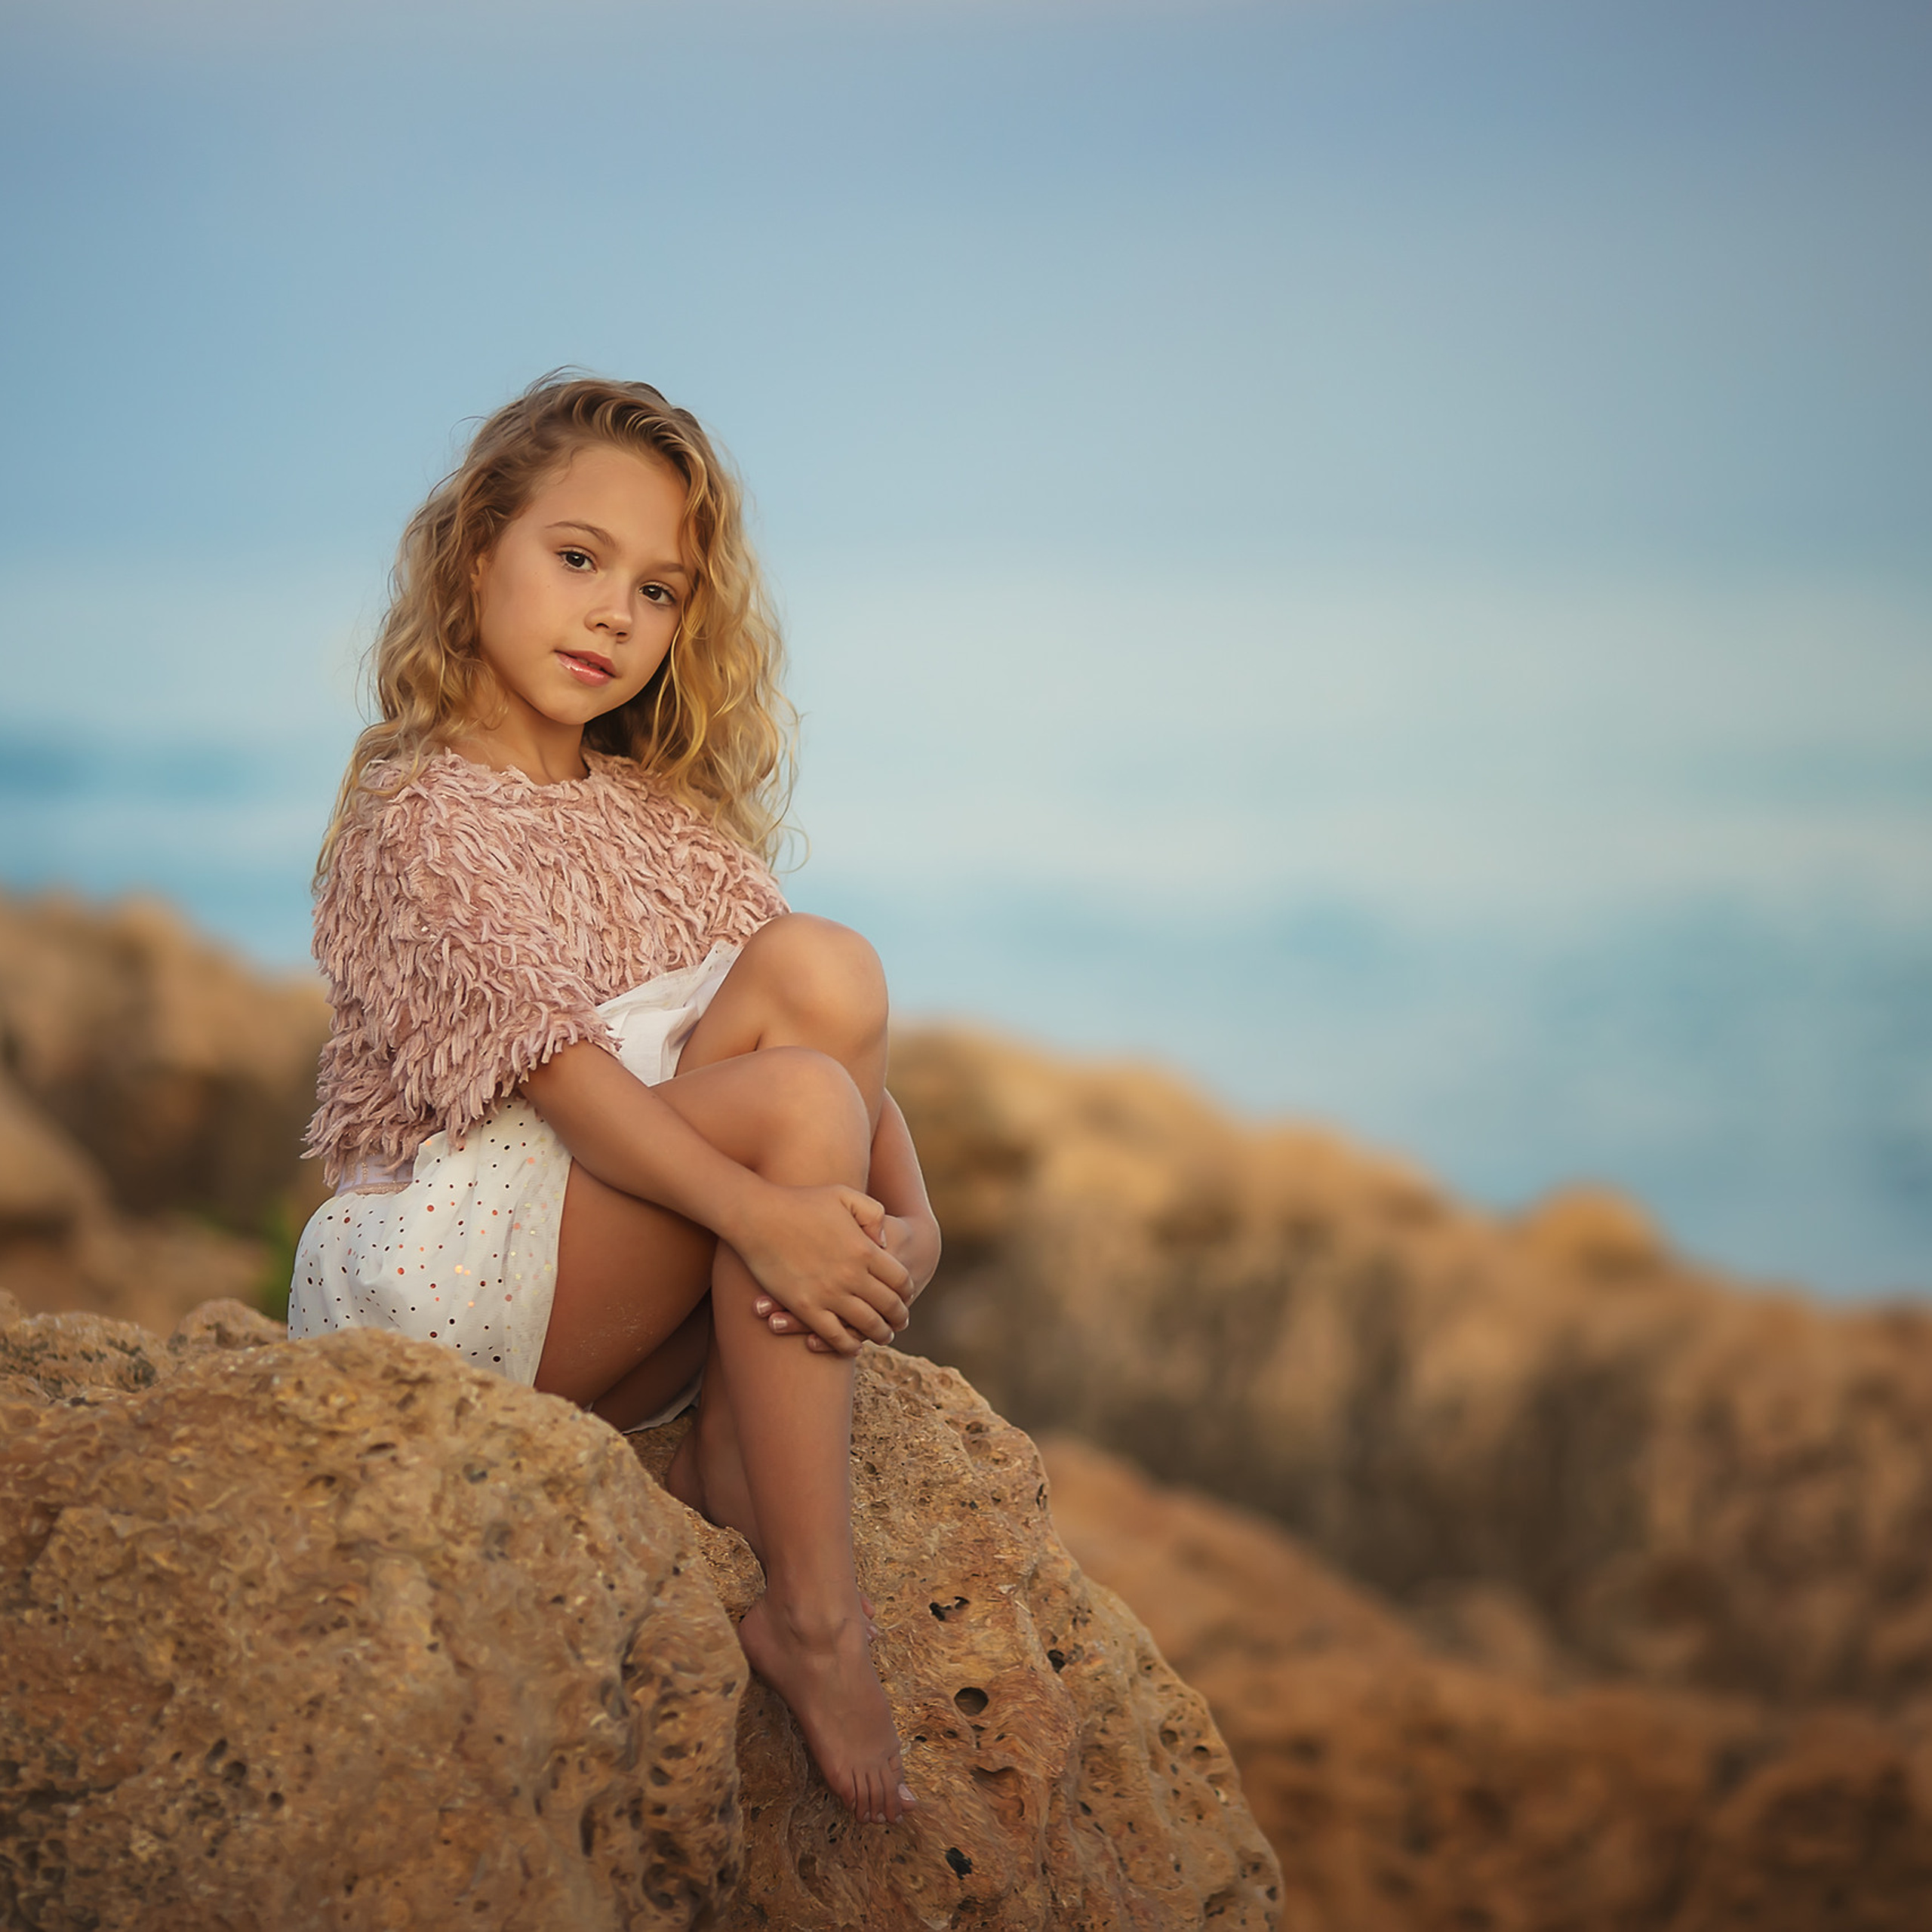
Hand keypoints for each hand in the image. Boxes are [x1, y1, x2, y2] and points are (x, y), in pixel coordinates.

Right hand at [733, 1181, 911, 1356]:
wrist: (758, 1216)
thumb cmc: (801, 1202)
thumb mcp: (846, 1195)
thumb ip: (874, 1215)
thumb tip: (885, 1244)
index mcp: (865, 1249)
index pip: (901, 1280)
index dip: (907, 1292)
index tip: (906, 1297)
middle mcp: (852, 1275)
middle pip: (889, 1306)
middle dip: (899, 1318)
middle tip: (900, 1323)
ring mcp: (829, 1294)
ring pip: (866, 1325)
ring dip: (880, 1335)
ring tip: (884, 1336)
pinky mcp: (806, 1309)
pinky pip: (835, 1337)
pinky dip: (849, 1346)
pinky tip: (854, 1346)